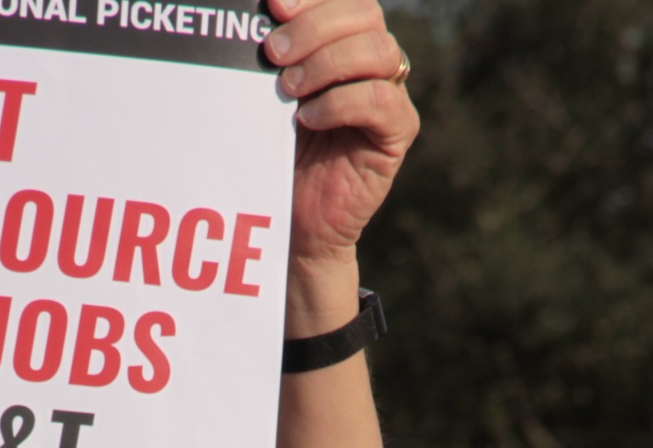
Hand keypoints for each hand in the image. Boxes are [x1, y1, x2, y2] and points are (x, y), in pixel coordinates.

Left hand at [267, 0, 418, 269]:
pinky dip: (340, 103)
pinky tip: (308, 118)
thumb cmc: (275, 152)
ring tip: (287, 89)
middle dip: (314, 26)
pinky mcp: (396, 133)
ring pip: (378, 51)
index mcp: (344, 42)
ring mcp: (390, 95)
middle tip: (273, 52)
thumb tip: (256, 16)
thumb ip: (272, 56)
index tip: (273, 3)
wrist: (293, 221)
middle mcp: (373, 62)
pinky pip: (380, 101)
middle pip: (365, 15)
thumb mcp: (266, 95)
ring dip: (327, 62)